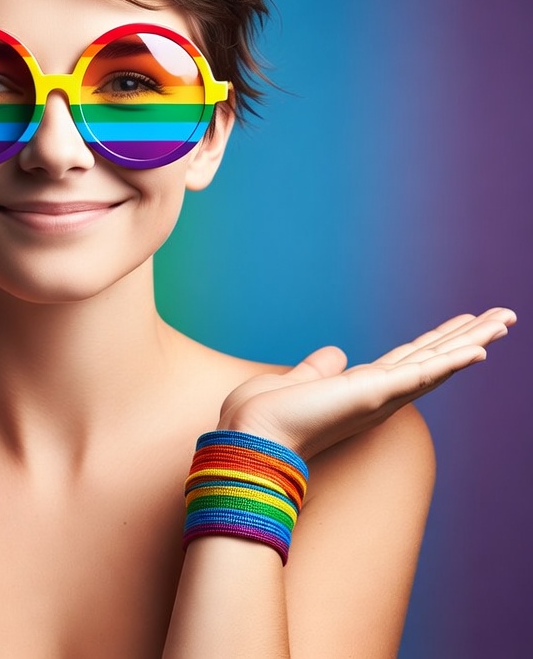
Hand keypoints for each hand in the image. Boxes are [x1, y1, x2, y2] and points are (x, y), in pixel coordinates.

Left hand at [217, 307, 515, 458]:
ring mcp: (380, 395)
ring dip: (472, 341)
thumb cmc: (266, 418)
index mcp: (362, 389)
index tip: (463, 325)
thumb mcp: (298, 382)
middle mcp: (380, 394)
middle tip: (504, 317)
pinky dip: (450, 361)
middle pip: (434, 358)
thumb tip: (336, 354)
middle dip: (468, 338)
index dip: (438, 343)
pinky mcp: (373, 393)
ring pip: (437, 362)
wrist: (251, 437)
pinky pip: (421, 374)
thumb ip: (320, 370)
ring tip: (504, 321)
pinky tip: (478, 349)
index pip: (410, 360)